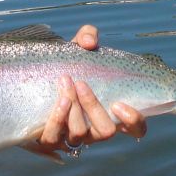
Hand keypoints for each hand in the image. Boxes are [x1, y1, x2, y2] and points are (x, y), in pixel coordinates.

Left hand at [33, 24, 147, 154]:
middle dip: (94, 107)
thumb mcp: (79, 47)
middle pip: (106, 132)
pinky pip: (53, 140)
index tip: (119, 104)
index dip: (134, 122)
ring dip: (74, 110)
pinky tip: (57, 100)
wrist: (38, 75)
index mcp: (112, 112)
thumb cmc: (68, 63)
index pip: (137, 129)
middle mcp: (96, 129)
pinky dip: (56, 120)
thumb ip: (88, 35)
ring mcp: (74, 137)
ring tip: (65, 83)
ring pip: (79, 135)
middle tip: (81, 83)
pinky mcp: (51, 139)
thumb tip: (90, 43)